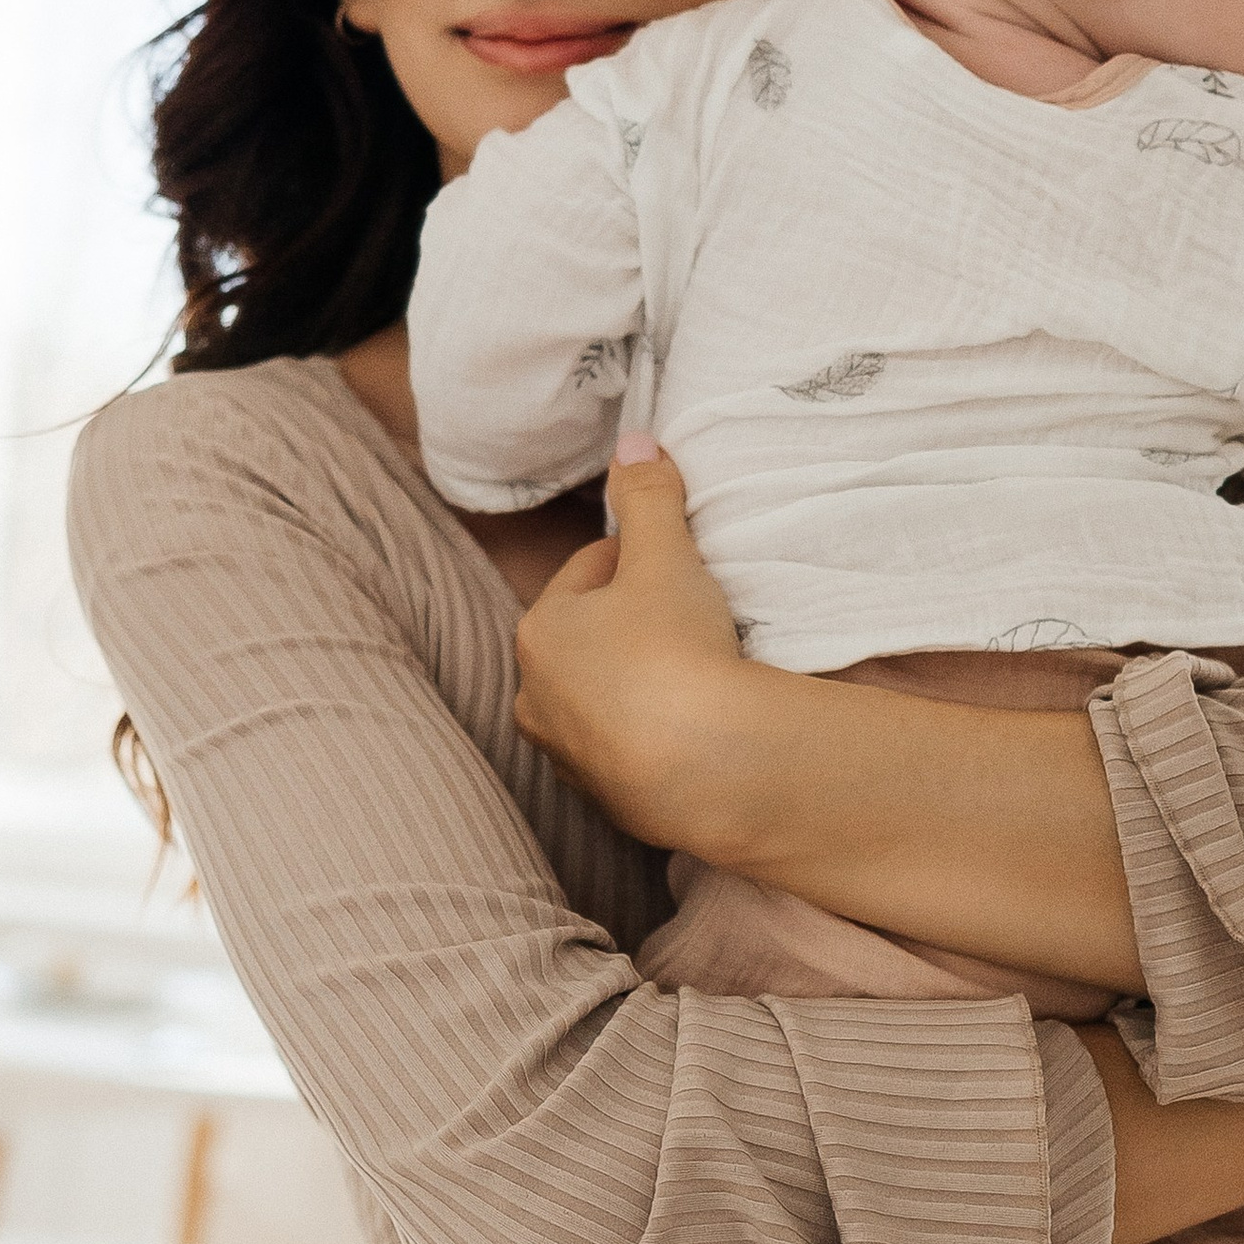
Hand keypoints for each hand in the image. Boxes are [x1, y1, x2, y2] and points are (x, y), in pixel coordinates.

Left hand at [513, 441, 761, 850]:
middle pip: (590, 638)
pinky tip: (694, 727)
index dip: (638, 557)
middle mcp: (536, 698)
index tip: (678, 563)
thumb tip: (634, 440)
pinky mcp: (607, 802)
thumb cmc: (675, 651)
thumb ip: (649, 495)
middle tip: (689, 617)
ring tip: (694, 675)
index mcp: (540, 632)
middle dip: (630, 623)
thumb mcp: (666, 557)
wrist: (707, 769)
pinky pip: (629, 749)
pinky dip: (654, 733)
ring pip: (603, 698)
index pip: (588, 571)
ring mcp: (569, 756)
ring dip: (638, 682)